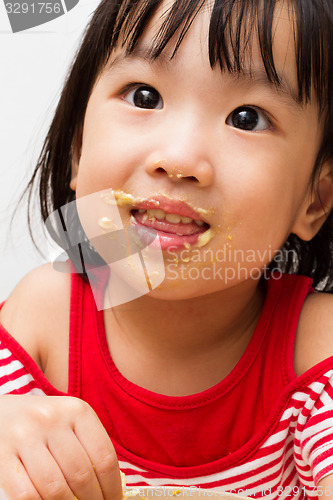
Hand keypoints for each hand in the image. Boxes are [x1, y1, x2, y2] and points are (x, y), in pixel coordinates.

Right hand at [0, 395, 122, 499]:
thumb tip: (110, 488)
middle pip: (81, 474)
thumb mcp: (69, 422)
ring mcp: (25, 435)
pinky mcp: (2, 454)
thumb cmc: (42, 423)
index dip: (112, 487)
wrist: (1, 412)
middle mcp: (51, 418)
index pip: (103, 456)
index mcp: (76, 409)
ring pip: (55, 488)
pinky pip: (26, 495)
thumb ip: (87, 446)